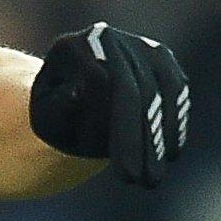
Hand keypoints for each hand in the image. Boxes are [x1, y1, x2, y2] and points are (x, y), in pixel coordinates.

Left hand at [29, 22, 188, 187]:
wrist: (72, 88)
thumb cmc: (54, 110)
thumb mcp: (44, 114)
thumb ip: (55, 108)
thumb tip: (75, 96)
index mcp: (70, 47)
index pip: (100, 83)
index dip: (113, 129)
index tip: (119, 169)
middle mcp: (106, 38)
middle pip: (133, 89)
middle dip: (139, 140)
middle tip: (140, 182)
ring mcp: (136, 43)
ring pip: (160, 90)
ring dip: (161, 136)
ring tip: (154, 176)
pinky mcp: (160, 56)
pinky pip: (176, 89)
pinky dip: (175, 120)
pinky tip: (171, 151)